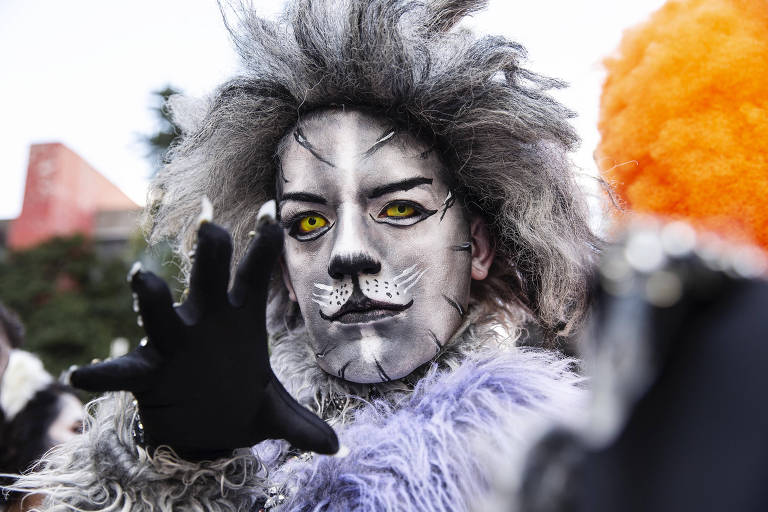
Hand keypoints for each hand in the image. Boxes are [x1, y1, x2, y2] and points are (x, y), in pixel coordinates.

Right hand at [71, 220, 338, 459]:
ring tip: (142, 278)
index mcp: (240, 320)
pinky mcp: (148, 373)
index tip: (275, 219)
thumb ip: (302, 425)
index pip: (254, 277)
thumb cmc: (238, 402)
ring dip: (152, 297)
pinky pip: (123, 371)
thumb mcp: (272, 411)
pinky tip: (81, 375)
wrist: (203, 430)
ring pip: (162, 312)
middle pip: (208, 276)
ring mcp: (174, 344)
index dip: (264, 248)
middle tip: (213, 228)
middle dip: (210, 252)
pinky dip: (103, 373)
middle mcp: (205, 323)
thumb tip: (336, 448)